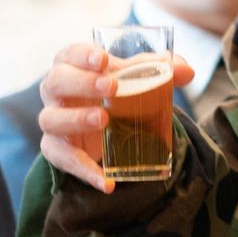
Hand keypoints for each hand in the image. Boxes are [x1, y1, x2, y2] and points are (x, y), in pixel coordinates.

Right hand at [38, 44, 194, 192]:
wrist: (111, 128)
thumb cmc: (121, 94)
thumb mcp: (140, 79)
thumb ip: (162, 71)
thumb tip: (186, 71)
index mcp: (74, 68)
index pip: (69, 54)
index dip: (82, 55)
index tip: (104, 59)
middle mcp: (58, 93)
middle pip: (55, 82)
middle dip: (82, 82)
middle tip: (111, 87)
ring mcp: (56, 121)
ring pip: (51, 119)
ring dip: (76, 119)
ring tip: (103, 119)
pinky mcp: (59, 150)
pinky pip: (65, 160)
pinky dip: (85, 171)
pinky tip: (107, 182)